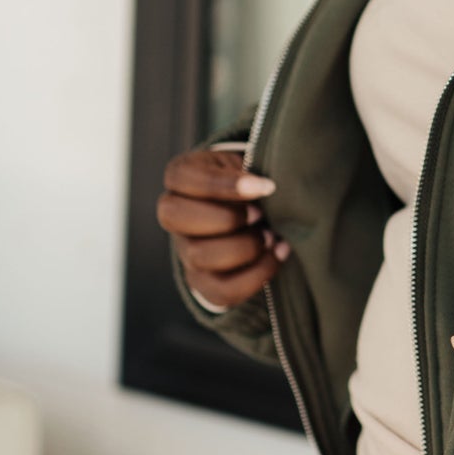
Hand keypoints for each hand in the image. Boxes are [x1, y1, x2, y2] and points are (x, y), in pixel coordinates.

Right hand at [157, 147, 287, 308]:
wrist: (260, 209)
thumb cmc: (252, 182)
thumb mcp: (247, 163)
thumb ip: (250, 169)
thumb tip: (268, 188)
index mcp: (181, 177)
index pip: (181, 178)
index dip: (223, 185)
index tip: (266, 187)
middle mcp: (175, 214)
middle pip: (175, 217)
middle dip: (227, 218)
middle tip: (261, 214)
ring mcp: (185, 250)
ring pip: (199, 256)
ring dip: (245, 247)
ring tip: (272, 235)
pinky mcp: (203, 281)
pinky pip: (221, 291)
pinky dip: (256, 275)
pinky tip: (278, 253)